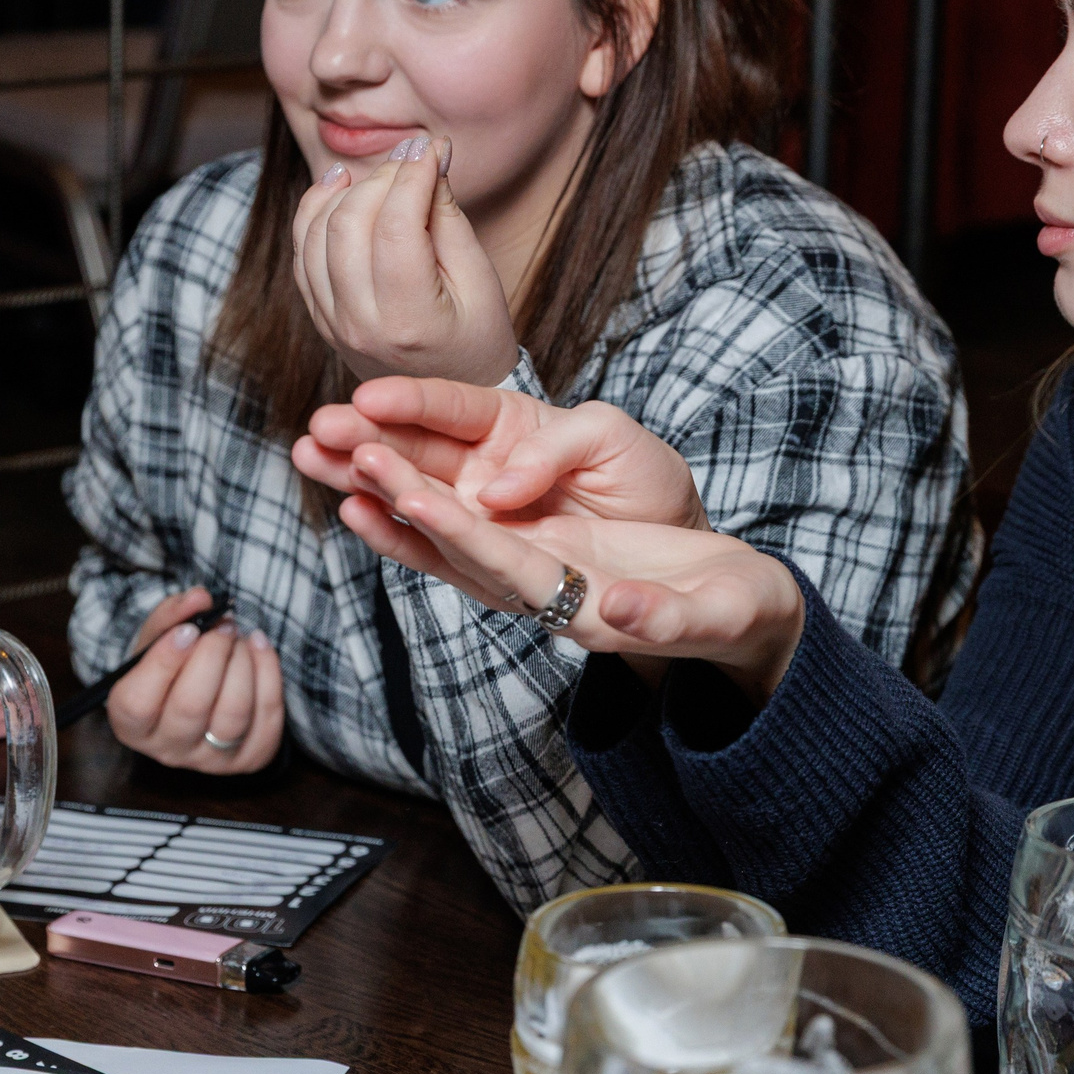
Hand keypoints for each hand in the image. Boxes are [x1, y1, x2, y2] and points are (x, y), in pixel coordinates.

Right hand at [106, 586, 284, 773]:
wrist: (197, 694)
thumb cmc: (170, 665)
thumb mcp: (157, 638)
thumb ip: (171, 614)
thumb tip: (200, 598)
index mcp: (131, 724)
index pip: (138, 703)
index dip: (164, 662)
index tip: (187, 630)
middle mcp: (167, 749)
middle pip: (191, 707)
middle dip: (213, 654)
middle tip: (222, 625)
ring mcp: (209, 760)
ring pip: (232, 714)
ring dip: (241, 662)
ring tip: (237, 636)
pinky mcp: (248, 758)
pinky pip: (267, 717)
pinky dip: (268, 673)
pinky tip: (258, 646)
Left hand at [291, 135, 518, 385]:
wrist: (446, 400)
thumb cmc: (476, 339)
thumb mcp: (480, 281)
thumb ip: (448, 218)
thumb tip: (429, 156)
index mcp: (410, 321)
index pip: (396, 229)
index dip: (411, 177)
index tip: (431, 149)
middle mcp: (360, 325)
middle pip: (349, 225)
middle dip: (380, 178)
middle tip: (412, 160)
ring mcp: (331, 323)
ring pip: (316, 233)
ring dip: (346, 190)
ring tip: (383, 173)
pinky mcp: (319, 315)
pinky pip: (302, 251)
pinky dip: (315, 210)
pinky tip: (341, 186)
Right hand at [292, 376, 706, 534]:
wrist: (672, 541)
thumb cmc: (644, 477)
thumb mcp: (612, 439)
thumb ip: (554, 449)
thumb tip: (494, 490)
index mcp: (509, 422)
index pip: (450, 405)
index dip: (409, 402)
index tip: (368, 399)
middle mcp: (481, 466)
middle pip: (412, 446)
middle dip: (362, 436)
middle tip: (317, 430)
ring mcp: (478, 515)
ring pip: (408, 494)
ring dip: (360, 479)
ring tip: (314, 462)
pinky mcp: (485, 562)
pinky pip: (432, 550)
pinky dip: (394, 535)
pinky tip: (356, 514)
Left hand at [335, 443, 805, 706]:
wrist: (741, 622)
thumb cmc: (739, 612)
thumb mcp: (717, 613)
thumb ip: (667, 618)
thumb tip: (618, 611)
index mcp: (584, 608)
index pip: (510, 567)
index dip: (462, 533)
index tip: (414, 495)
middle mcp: (547, 596)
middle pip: (462, 547)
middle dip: (404, 498)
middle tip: (343, 451)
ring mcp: (539, 576)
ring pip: (452, 535)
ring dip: (393, 494)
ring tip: (332, 454)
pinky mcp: (543, 556)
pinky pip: (468, 531)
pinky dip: (422, 506)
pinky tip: (378, 481)